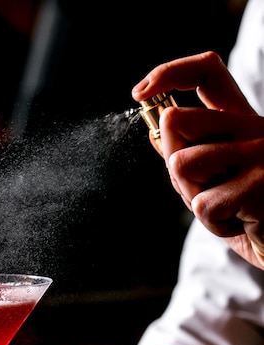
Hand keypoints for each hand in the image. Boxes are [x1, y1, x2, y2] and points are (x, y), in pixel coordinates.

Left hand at [132, 51, 263, 268]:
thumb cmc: (255, 214)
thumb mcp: (221, 179)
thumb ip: (193, 155)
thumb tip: (155, 133)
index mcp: (243, 121)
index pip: (206, 72)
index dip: (168, 73)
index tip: (140, 92)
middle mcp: (254, 127)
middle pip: (175, 120)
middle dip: (173, 161)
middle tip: (206, 187)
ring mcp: (260, 152)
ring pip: (180, 163)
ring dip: (193, 198)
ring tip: (227, 208)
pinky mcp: (259, 185)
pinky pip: (202, 205)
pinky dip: (213, 225)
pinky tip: (241, 224)